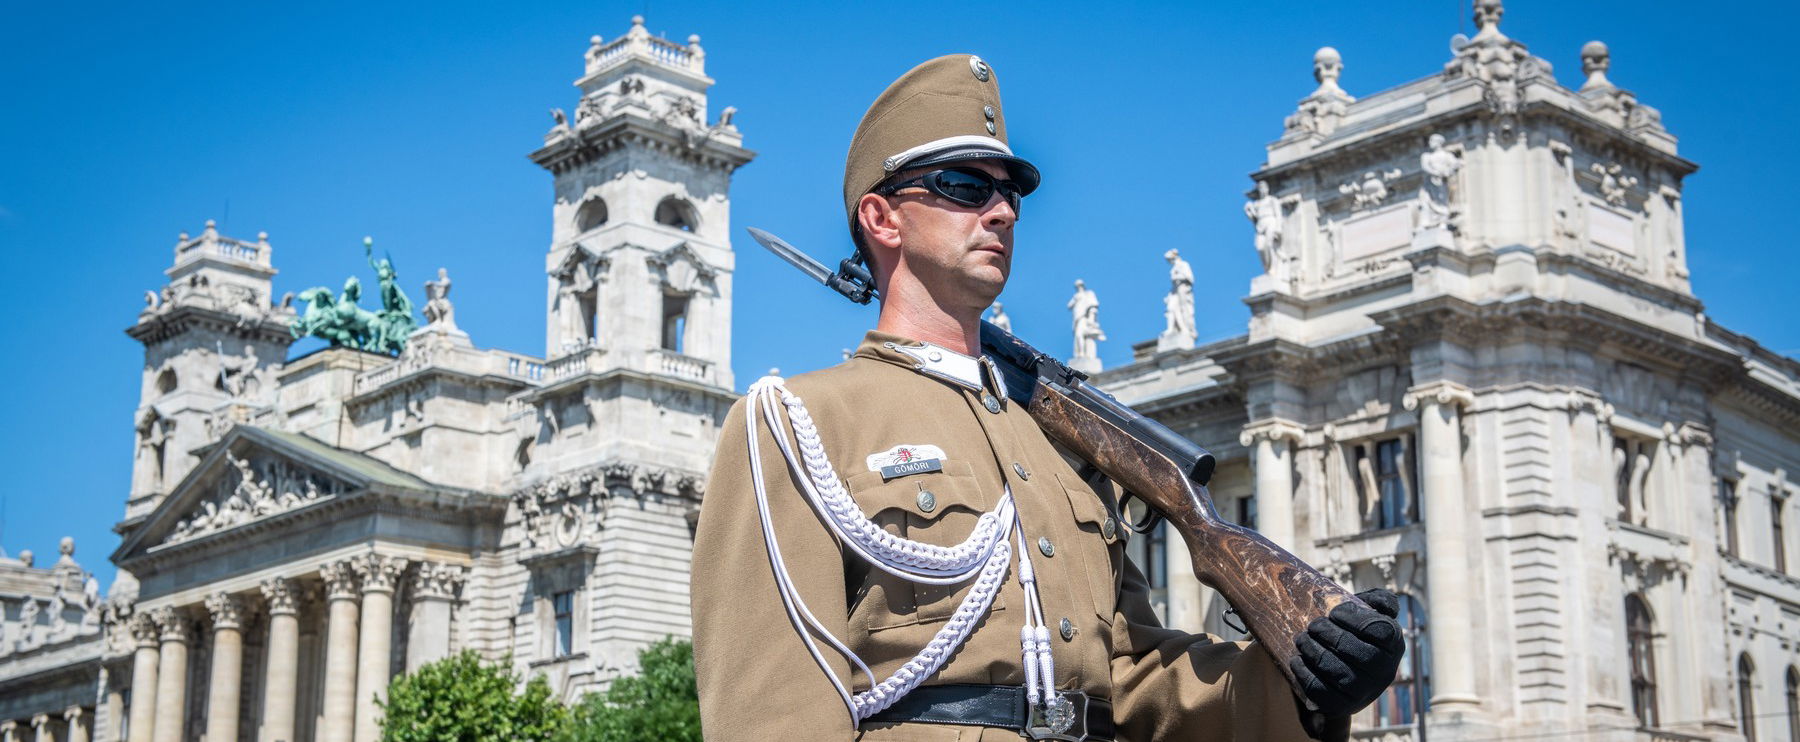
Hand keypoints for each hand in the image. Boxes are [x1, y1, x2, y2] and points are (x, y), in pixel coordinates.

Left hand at [1289, 588, 1404, 716]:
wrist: (1339, 672)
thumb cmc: (1353, 632)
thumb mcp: (1366, 612)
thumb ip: (1379, 600)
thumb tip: (1389, 607)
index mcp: (1393, 646)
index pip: (1382, 631)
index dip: (1355, 619)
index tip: (1334, 612)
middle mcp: (1384, 672)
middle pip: (1361, 654)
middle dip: (1331, 636)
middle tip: (1313, 625)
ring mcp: (1364, 692)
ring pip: (1339, 673)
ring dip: (1314, 652)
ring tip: (1302, 639)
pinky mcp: (1341, 706)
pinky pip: (1321, 692)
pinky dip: (1305, 673)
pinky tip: (1297, 659)